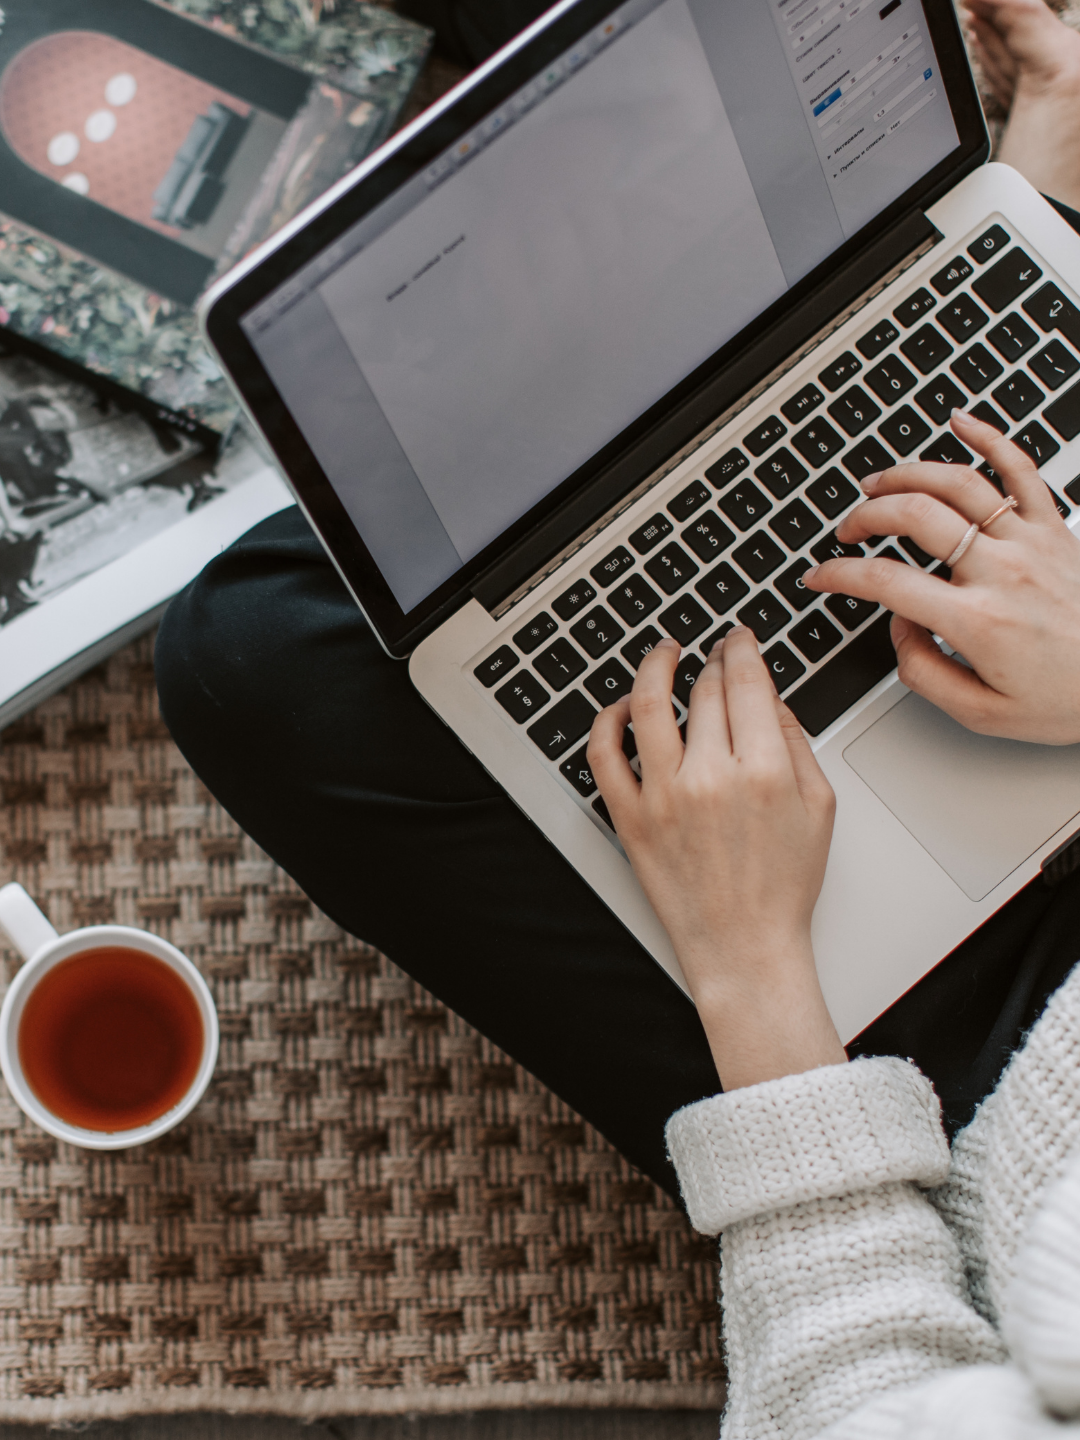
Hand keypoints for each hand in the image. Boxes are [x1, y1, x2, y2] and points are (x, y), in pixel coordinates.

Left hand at [587, 630, 843, 1090]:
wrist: (744, 948)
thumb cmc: (783, 886)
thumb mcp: (819, 807)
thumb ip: (796, 742)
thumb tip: (769, 697)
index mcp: (763, 770)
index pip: (746, 682)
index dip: (741, 648)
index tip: (739, 638)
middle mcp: (710, 777)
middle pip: (704, 690)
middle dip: (711, 661)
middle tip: (713, 652)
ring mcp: (663, 796)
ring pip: (649, 705)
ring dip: (654, 667)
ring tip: (662, 654)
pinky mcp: (630, 818)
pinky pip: (604, 755)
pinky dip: (608, 721)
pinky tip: (623, 707)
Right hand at [804, 409, 1079, 743]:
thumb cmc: (1067, 698)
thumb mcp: (981, 713)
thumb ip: (924, 672)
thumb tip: (899, 629)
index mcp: (978, 621)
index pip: (886, 582)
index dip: (839, 575)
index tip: (821, 575)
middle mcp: (1003, 572)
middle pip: (915, 515)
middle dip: (866, 516)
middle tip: (849, 530)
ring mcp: (1031, 542)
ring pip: (957, 482)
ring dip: (907, 474)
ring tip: (879, 483)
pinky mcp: (1055, 528)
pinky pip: (1021, 467)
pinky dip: (989, 436)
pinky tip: (960, 423)